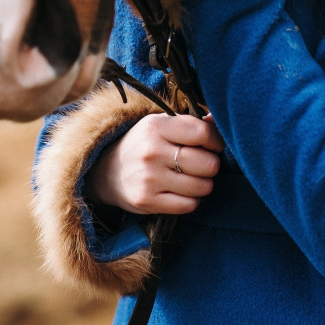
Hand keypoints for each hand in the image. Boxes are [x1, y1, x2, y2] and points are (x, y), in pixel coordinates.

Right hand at [86, 112, 224, 215]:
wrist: (107, 171)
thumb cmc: (144, 143)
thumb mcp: (161, 124)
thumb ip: (191, 123)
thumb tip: (217, 120)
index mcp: (156, 127)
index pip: (202, 133)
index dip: (215, 141)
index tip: (214, 145)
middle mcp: (152, 152)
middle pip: (207, 163)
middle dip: (212, 165)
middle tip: (204, 163)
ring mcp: (149, 178)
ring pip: (201, 186)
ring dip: (204, 184)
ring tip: (194, 177)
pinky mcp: (147, 201)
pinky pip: (189, 205)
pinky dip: (192, 200)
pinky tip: (182, 191)